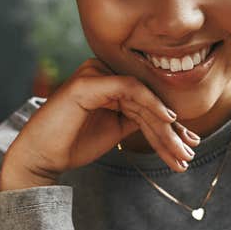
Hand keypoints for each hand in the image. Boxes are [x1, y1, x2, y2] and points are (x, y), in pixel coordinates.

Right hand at [0, 58, 200, 190]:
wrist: (41, 158)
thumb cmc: (74, 143)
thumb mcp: (115, 129)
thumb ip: (137, 117)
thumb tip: (171, 118)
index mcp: (107, 81)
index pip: (145, 99)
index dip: (170, 123)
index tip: (189, 144)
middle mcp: (102, 71)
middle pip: (146, 99)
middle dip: (171, 129)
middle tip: (189, 151)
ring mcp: (94, 73)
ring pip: (143, 96)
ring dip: (166, 126)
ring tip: (182, 149)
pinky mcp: (88, 82)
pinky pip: (129, 88)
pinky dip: (151, 103)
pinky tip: (169, 120)